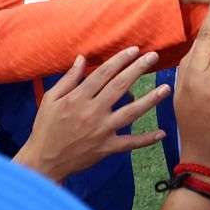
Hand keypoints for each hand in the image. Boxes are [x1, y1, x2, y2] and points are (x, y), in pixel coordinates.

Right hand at [13, 48, 165, 183]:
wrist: (43, 160)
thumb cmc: (45, 128)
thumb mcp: (51, 99)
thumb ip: (68, 79)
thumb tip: (81, 58)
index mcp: (78, 98)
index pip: (103, 73)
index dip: (120, 59)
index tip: (134, 50)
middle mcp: (92, 112)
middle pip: (120, 87)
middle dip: (138, 69)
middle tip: (153, 57)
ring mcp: (101, 131)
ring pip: (131, 113)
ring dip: (150, 100)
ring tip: (165, 88)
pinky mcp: (106, 148)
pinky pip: (130, 143)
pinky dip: (146, 139)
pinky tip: (162, 133)